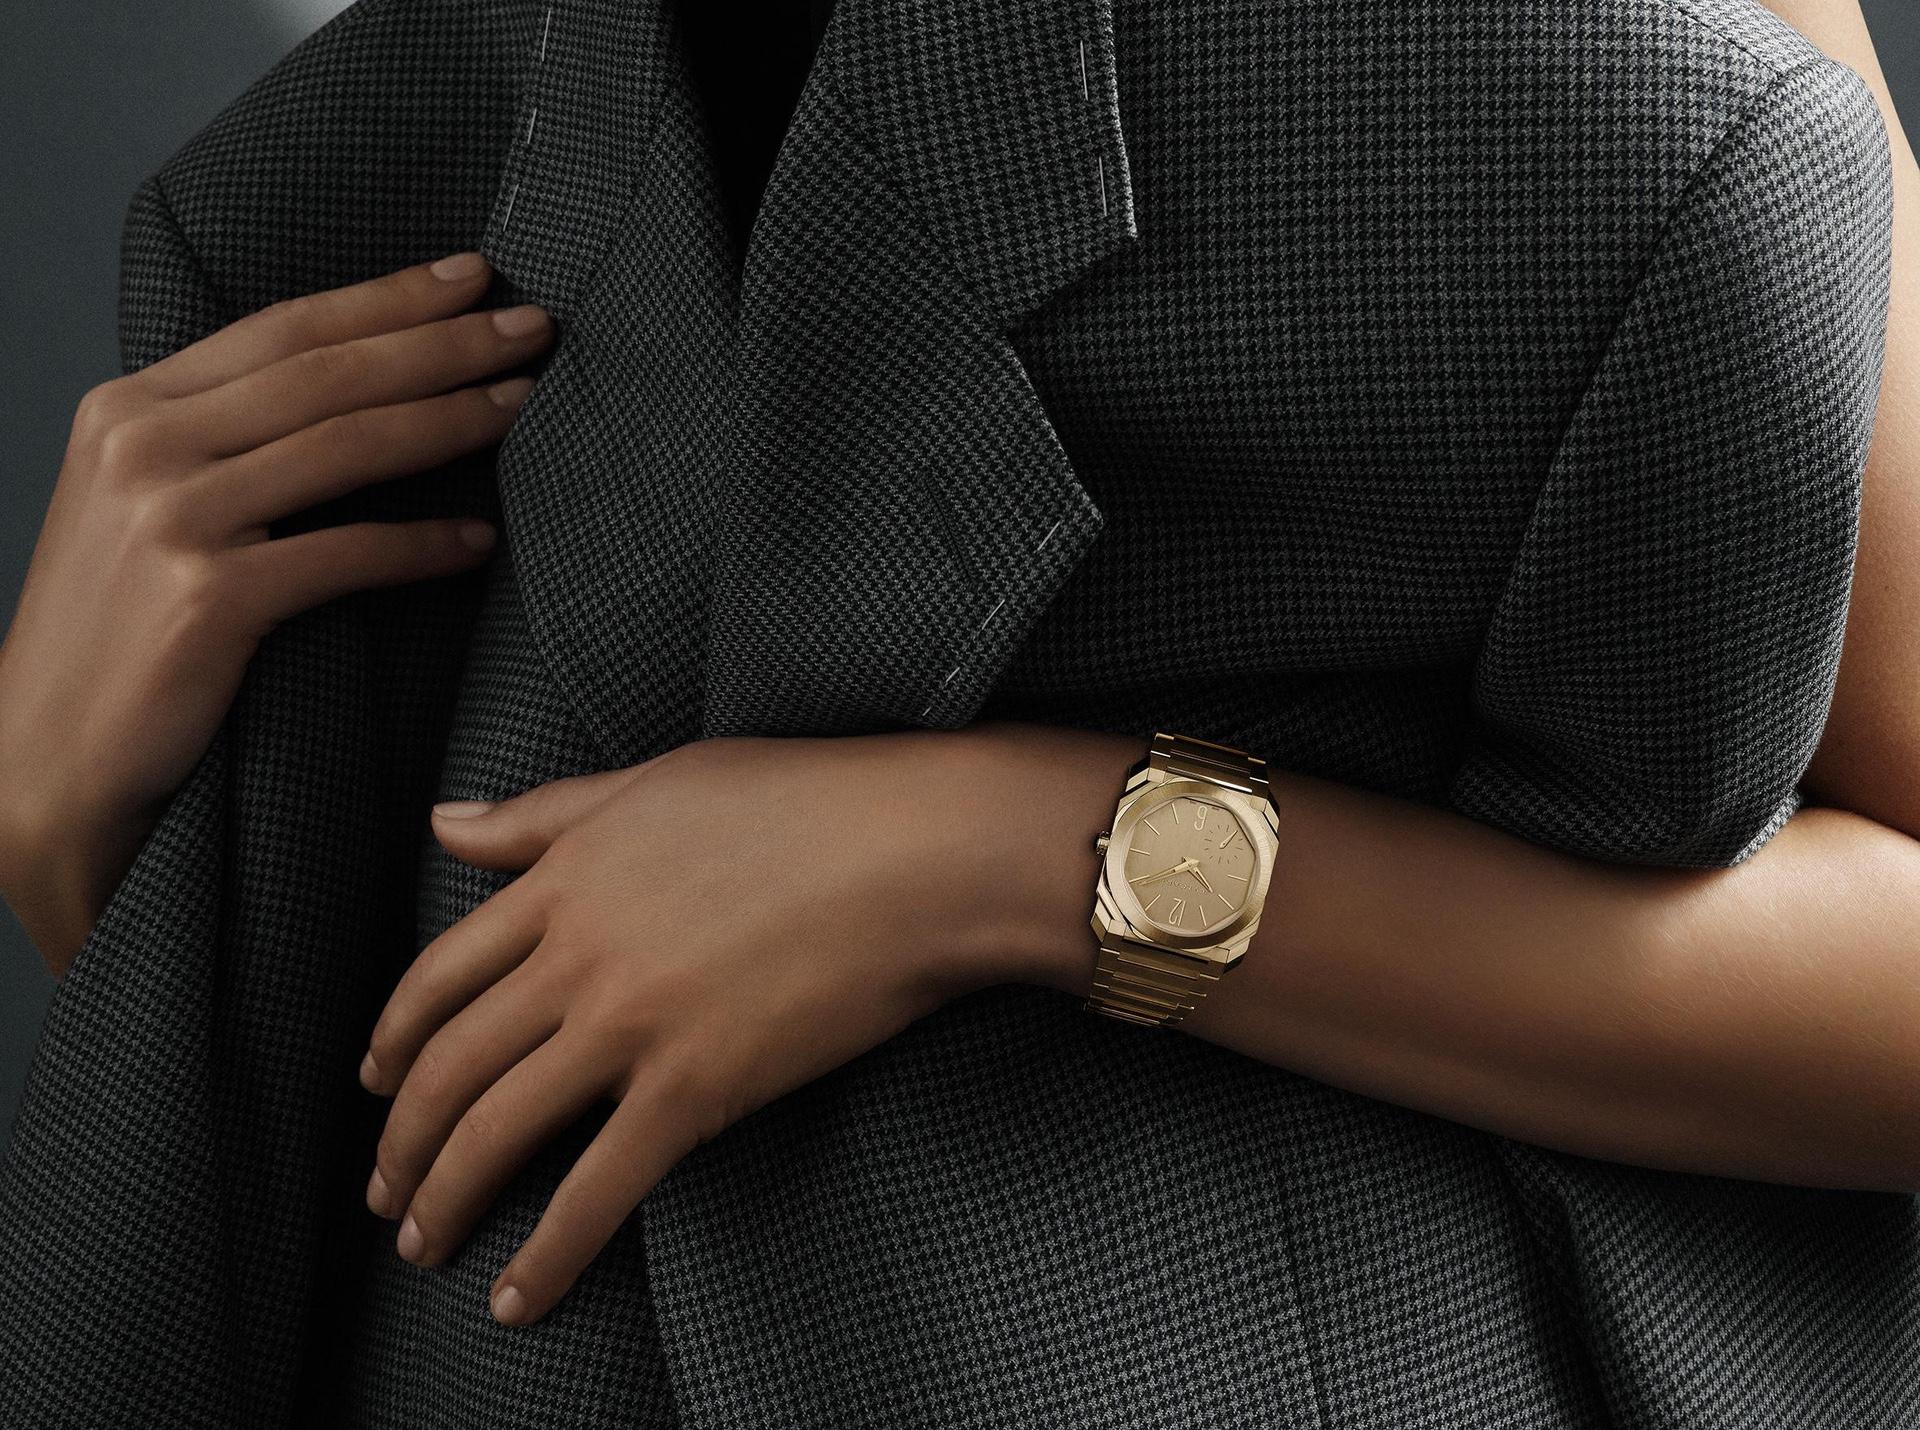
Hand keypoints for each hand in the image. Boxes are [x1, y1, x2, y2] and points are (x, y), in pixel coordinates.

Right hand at [0, 251, 554, 976]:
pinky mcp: (205, 597)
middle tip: (533, 324)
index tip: (471, 275)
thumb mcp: (142, 507)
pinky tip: (480, 542)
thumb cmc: (114, 637)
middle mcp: (142, 444)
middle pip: (327, 372)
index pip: (283, 329)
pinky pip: (344, 554)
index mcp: (127, 407)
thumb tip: (349, 396)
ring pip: (344, 444)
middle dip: (442, 341)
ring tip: (525, 402)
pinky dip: (421, 547)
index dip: (386, 297)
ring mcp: (169, 516)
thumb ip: (221, 443)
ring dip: (449, 417)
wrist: (40, 759)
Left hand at [358, 729, 1099, 1325]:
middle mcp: (576, 953)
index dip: (392, 1041)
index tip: (375, 1084)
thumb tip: (443, 820)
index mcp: (565, 879)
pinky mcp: (695, 1089)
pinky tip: (514, 1299)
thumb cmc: (805, 799)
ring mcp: (631, 1023)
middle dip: (401, 1143)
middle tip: (387, 1195)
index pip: (438, 976)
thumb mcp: (658, 782)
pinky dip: (545, 1255)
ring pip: (494, 1130)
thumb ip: (544, 813)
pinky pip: (596, 1190)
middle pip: (447, 1065)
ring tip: (423, 1245)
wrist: (916, 850)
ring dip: (444, 1201)